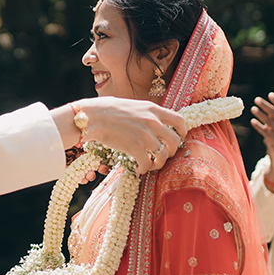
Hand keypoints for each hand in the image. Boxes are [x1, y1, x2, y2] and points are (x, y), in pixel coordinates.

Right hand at [64, 97, 188, 172]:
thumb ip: (145, 112)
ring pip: (163, 155)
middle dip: (172, 151)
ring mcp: (145, 135)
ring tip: (150, 165)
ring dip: (158, 163)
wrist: (91, 116)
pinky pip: (147, 164)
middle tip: (163, 155)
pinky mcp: (135, 148)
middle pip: (175, 141)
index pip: (180, 120)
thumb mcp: (131, 105)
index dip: (182, 132)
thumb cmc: (105, 109)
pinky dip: (144, 169)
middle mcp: (152, 121)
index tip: (177, 138)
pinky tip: (138, 169)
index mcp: (153, 108)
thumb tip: (151, 120)